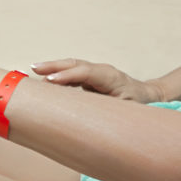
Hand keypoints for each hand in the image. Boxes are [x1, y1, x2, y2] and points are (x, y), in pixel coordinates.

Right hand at [31, 58, 164, 102]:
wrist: (147, 96)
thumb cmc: (138, 105)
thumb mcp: (126, 111)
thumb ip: (107, 110)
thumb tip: (86, 116)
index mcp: (111, 77)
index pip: (85, 73)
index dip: (67, 76)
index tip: (50, 80)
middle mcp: (101, 71)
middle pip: (74, 64)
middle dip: (54, 66)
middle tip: (35, 69)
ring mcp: (94, 72)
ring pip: (70, 66)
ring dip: (52, 68)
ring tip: (33, 70)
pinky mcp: (88, 77)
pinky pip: (70, 73)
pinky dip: (56, 74)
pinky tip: (43, 78)